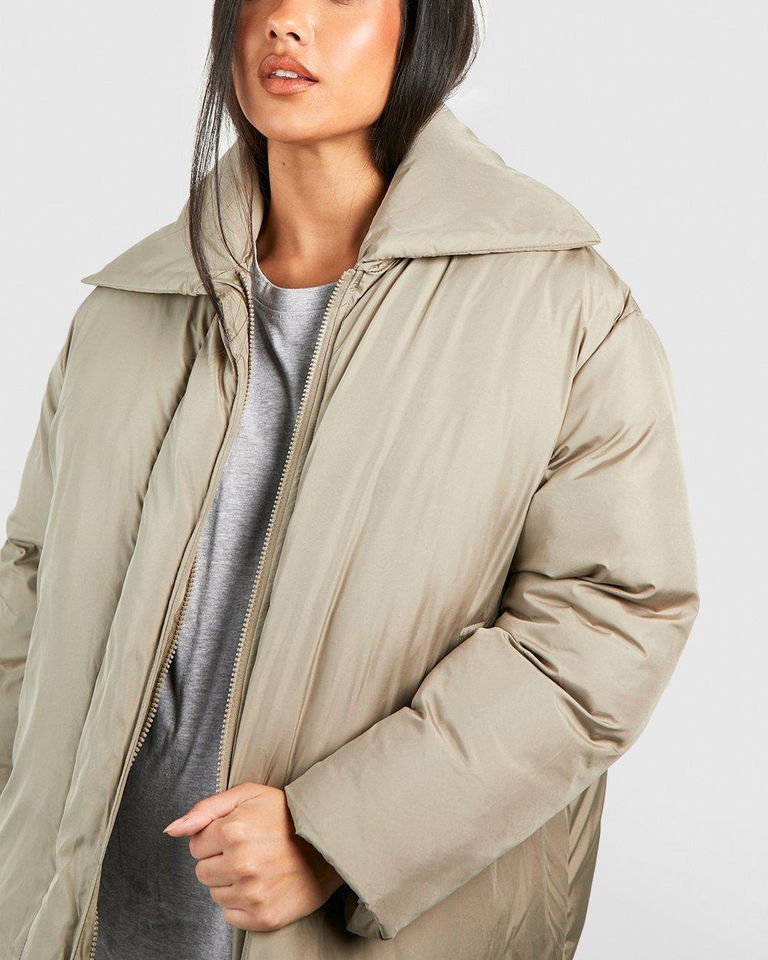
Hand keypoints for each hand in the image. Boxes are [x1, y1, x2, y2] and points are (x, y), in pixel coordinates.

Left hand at [163, 781, 344, 931]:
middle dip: (220, 860)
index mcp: (234, 831)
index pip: (195, 844)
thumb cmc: (286, 815)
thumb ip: (205, 809)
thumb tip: (172, 830)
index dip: (215, 837)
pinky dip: (241, 903)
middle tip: (249, 850)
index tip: (238, 833)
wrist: (330, 842)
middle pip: (202, 872)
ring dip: (231, 881)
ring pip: (215, 894)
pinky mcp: (264, 916)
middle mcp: (242, 864)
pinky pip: (230, 915)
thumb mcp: (248, 795)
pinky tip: (262, 885)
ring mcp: (253, 893)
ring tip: (258, 866)